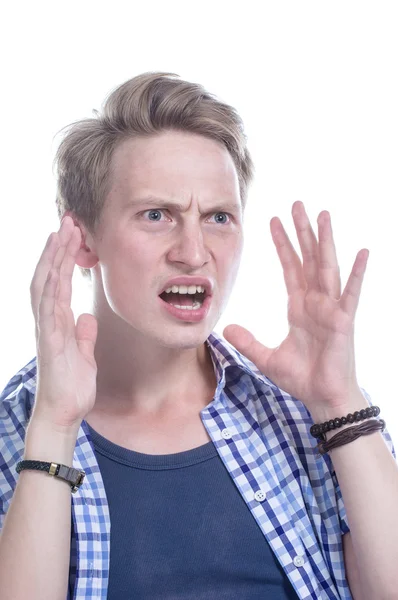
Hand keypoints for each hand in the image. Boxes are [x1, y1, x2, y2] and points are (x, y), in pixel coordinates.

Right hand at [29, 216, 97, 430]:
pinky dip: (50, 286)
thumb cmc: (71, 385)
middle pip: (48, 276)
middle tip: (67, 221)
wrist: (64, 412)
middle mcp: (49, 320)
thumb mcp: (84, 354)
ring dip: (52, 258)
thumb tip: (85, 317)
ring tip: (60, 232)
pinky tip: (54, 268)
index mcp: (58, 321)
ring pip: (45, 285)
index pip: (58, 282)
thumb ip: (83, 335)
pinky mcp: (49, 341)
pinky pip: (48, 309)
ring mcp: (46, 329)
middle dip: (57, 248)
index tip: (72, 234)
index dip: (63, 257)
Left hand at [223, 201, 368, 417]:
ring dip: (326, 241)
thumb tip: (226, 327)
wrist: (322, 399)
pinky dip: (357, 273)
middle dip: (302, 231)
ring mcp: (331, 309)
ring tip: (323, 215)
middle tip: (296, 204)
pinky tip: (362, 251)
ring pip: (327, 267)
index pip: (290, 267)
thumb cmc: (302, 378)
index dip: (282, 245)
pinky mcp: (343, 321)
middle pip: (308, 259)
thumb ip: (247, 341)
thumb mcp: (266, 358)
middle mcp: (315, 302)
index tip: (273, 221)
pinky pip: (351, 294)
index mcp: (299, 307)